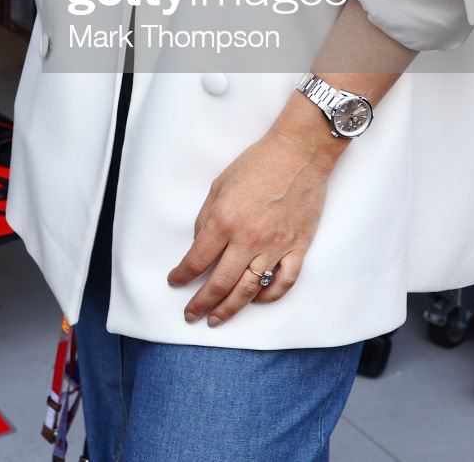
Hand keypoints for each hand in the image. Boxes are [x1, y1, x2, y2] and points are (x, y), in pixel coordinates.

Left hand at [167, 102, 342, 326]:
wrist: (298, 154)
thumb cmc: (257, 164)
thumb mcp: (219, 186)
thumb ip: (207, 218)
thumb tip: (200, 244)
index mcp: (224, 222)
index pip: (196, 260)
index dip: (182, 276)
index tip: (174, 282)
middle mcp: (248, 240)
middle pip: (220, 283)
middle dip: (201, 303)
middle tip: (191, 314)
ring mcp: (275, 247)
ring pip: (249, 290)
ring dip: (230, 308)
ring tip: (217, 319)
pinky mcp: (297, 248)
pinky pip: (283, 282)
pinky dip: (270, 296)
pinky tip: (257, 300)